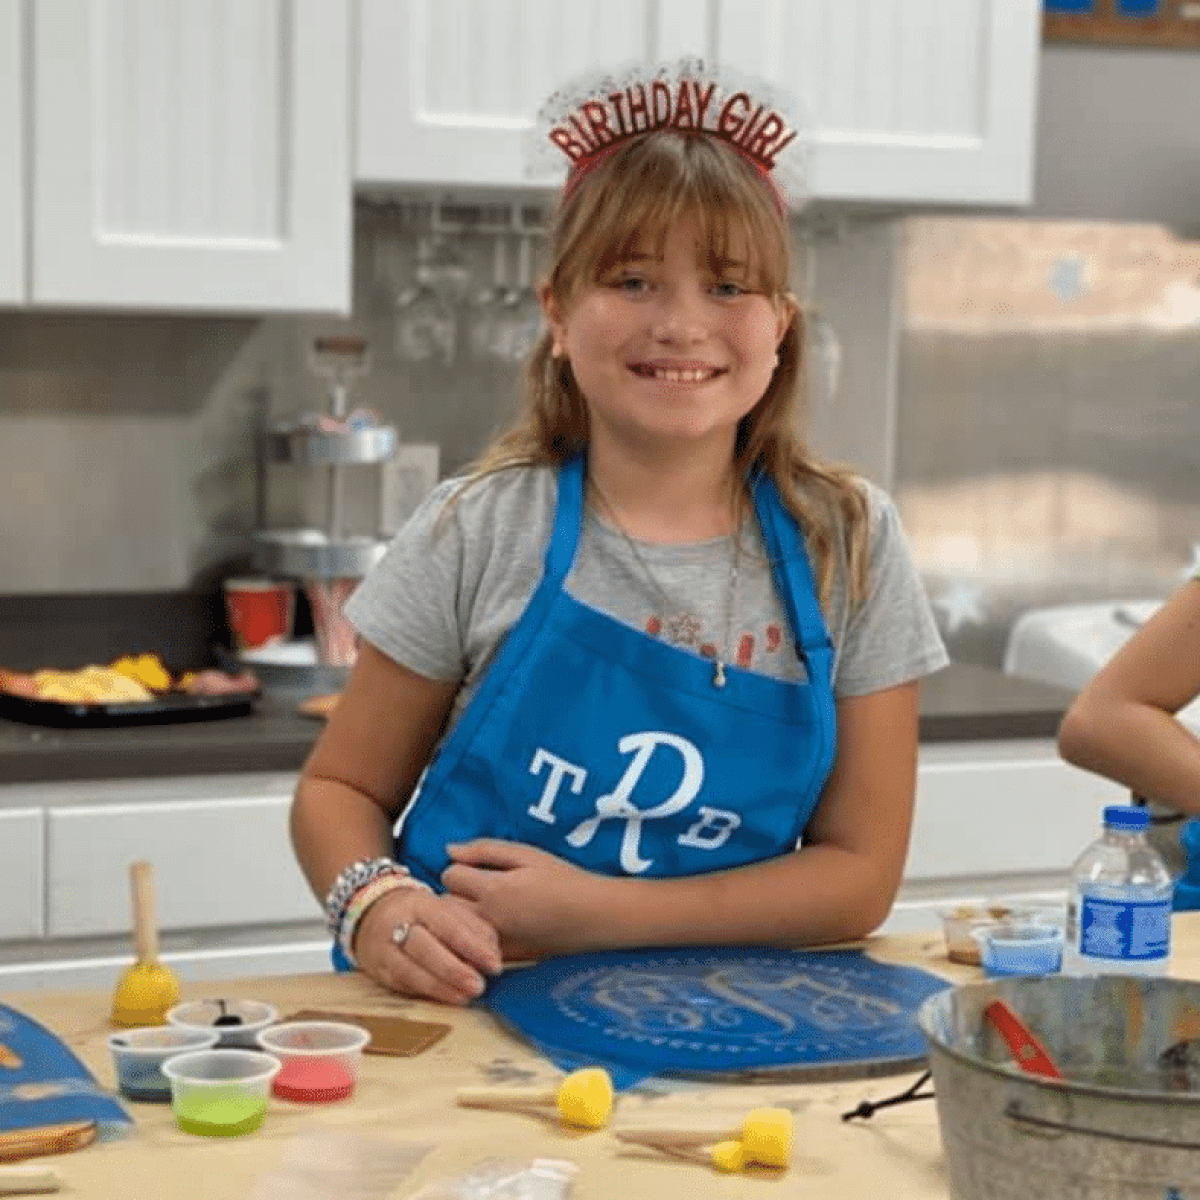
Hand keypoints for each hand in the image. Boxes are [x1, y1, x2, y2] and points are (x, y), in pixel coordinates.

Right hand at [353, 885, 501, 1004]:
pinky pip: (401, 984)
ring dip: (440, 987)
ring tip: (465, 997)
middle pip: (425, 948)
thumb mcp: (444, 909)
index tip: (494, 964)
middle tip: (479, 985)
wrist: (372, 912)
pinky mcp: (377, 971)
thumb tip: (493, 953)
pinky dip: (425, 993)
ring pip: (409, 971)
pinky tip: (445, 999)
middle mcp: (398, 923)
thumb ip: (471, 927)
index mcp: (421, 903)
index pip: (448, 924)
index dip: (472, 946)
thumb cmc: (420, 913)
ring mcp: (384, 949)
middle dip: (454, 970)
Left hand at [441, 839, 610, 958]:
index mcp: (493, 889)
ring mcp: (496, 942)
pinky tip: (490, 927)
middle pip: (446, 905)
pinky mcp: (505, 957)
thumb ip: (485, 850)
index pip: (450, 875)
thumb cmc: (563, 878)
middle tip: (473, 887)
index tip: (474, 868)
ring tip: (480, 906)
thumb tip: (449, 850)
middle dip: (453, 894)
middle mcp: (489, 919)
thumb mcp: (527, 854)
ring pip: (456, 930)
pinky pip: (474, 949)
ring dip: (460, 917)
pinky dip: (473, 938)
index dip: (459, 867)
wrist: (594, 915)